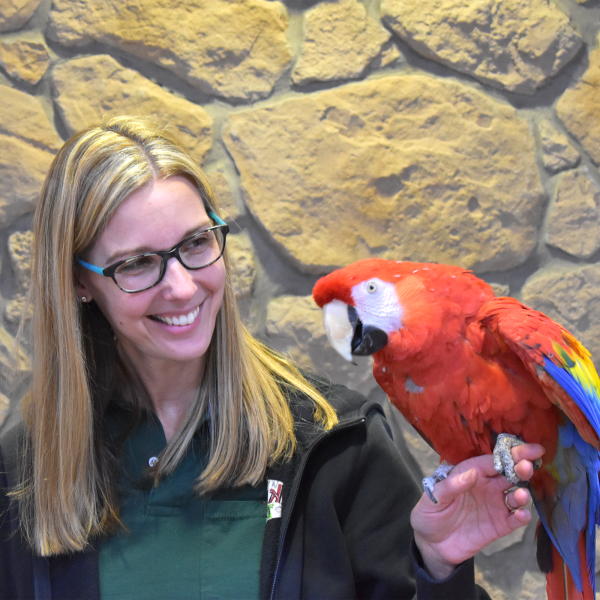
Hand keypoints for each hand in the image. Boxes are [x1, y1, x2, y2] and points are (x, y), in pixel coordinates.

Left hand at [411, 444, 544, 579]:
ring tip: (521, 495)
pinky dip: (522, 516)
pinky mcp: (499, 526)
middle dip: (521, 467)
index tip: (530, 450)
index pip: (493, 460)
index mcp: (471, 473)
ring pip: (516, 495)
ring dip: (522, 494)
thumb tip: (472, 473)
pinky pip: (515, 519)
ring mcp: (494, 505)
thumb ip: (452, 486)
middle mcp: (486, 486)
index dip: (510, 454)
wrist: (432, 544)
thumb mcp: (434, 497)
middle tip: (529, 466)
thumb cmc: (430, 513)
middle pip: (509, 474)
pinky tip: (522, 514)